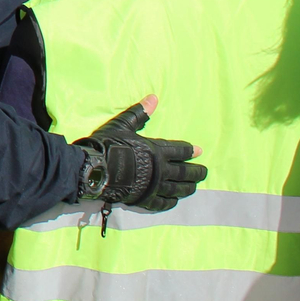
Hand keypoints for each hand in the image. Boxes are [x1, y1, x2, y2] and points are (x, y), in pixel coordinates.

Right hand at [72, 96, 206, 211]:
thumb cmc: (108, 145)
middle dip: (196, 172)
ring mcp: (154, 187)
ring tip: (194, 187)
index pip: (180, 150)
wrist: (95, 169)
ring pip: (177, 189)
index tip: (199, 151)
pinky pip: (163, 203)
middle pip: (184, 172)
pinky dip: (171, 202)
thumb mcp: (123, 125)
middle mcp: (160, 170)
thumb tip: (154, 97)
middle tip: (204, 172)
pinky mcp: (145, 200)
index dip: (190, 150)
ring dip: (188, 188)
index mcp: (156, 150)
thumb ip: (140, 113)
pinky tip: (175, 200)